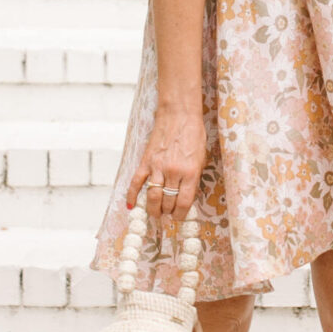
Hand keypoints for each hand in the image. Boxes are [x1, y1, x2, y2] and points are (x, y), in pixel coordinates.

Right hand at [127, 102, 206, 225]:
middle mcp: (173, 172)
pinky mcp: (146, 161)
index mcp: (190, 172)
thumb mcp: (201, 158)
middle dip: (167, 212)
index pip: (184, 202)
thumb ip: (193, 178)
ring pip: (152, 197)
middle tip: (167, 215)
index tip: (178, 217)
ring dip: (153, 209)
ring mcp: (157, 167)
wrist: (179, 114)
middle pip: (168, 202)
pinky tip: (131, 205)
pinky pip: (136, 182)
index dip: (180, 215)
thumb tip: (185, 196)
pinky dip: (132, 195)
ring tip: (155, 214)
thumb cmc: (194, 134)